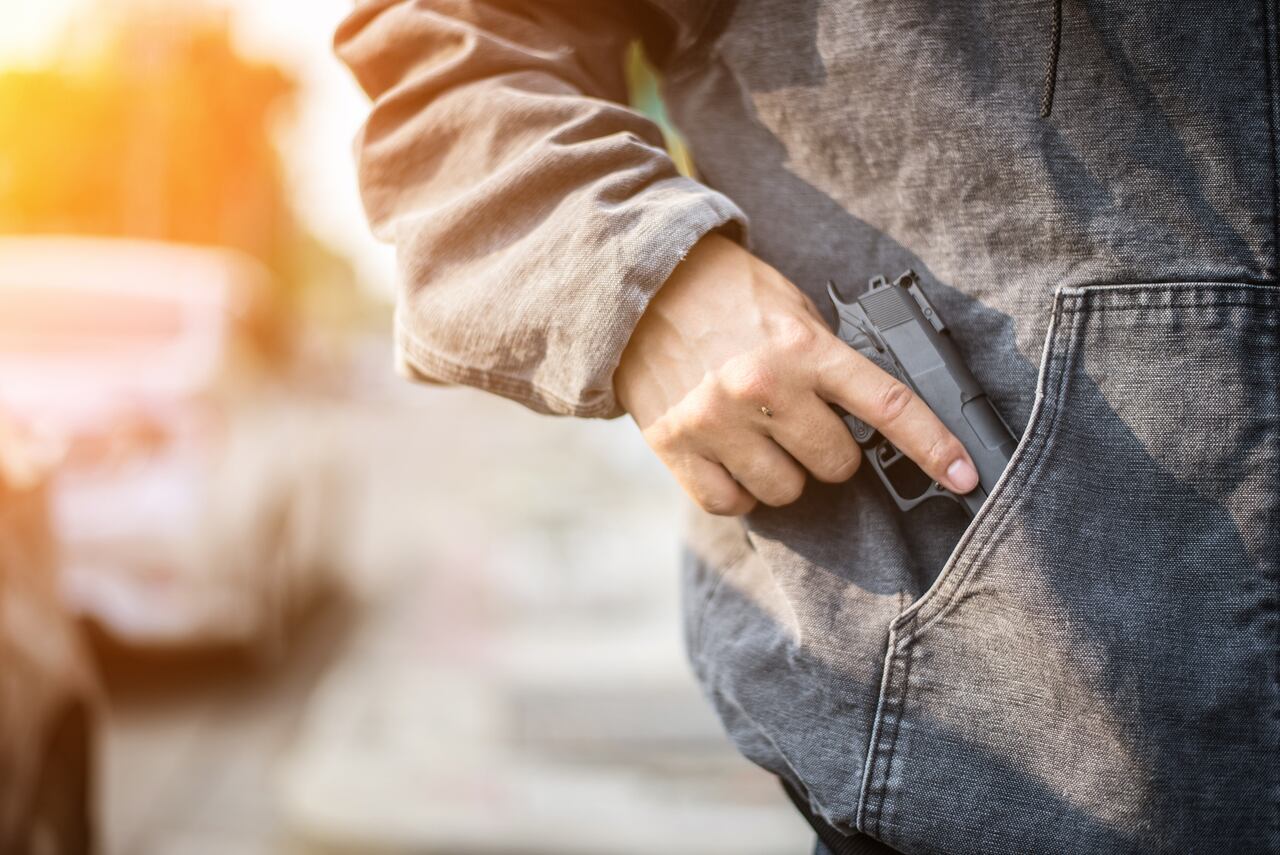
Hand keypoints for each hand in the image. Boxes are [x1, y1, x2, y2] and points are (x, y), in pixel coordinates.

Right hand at [614, 234, 979, 515]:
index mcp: (802, 348)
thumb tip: (864, 417)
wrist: (636, 284)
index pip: (888, 407)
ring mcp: (716, 421)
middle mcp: (763, 388)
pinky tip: (730, 456)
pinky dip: (738, 489)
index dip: (935, 447)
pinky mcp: (675, 447)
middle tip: (804, 424)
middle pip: (836, 465)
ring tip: (758, 436)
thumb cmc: (722, 293)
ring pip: (785, 491)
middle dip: (830, 452)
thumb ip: (827, 360)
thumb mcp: (790, 308)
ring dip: (782, 473)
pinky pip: (731, 503)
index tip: (966, 477)